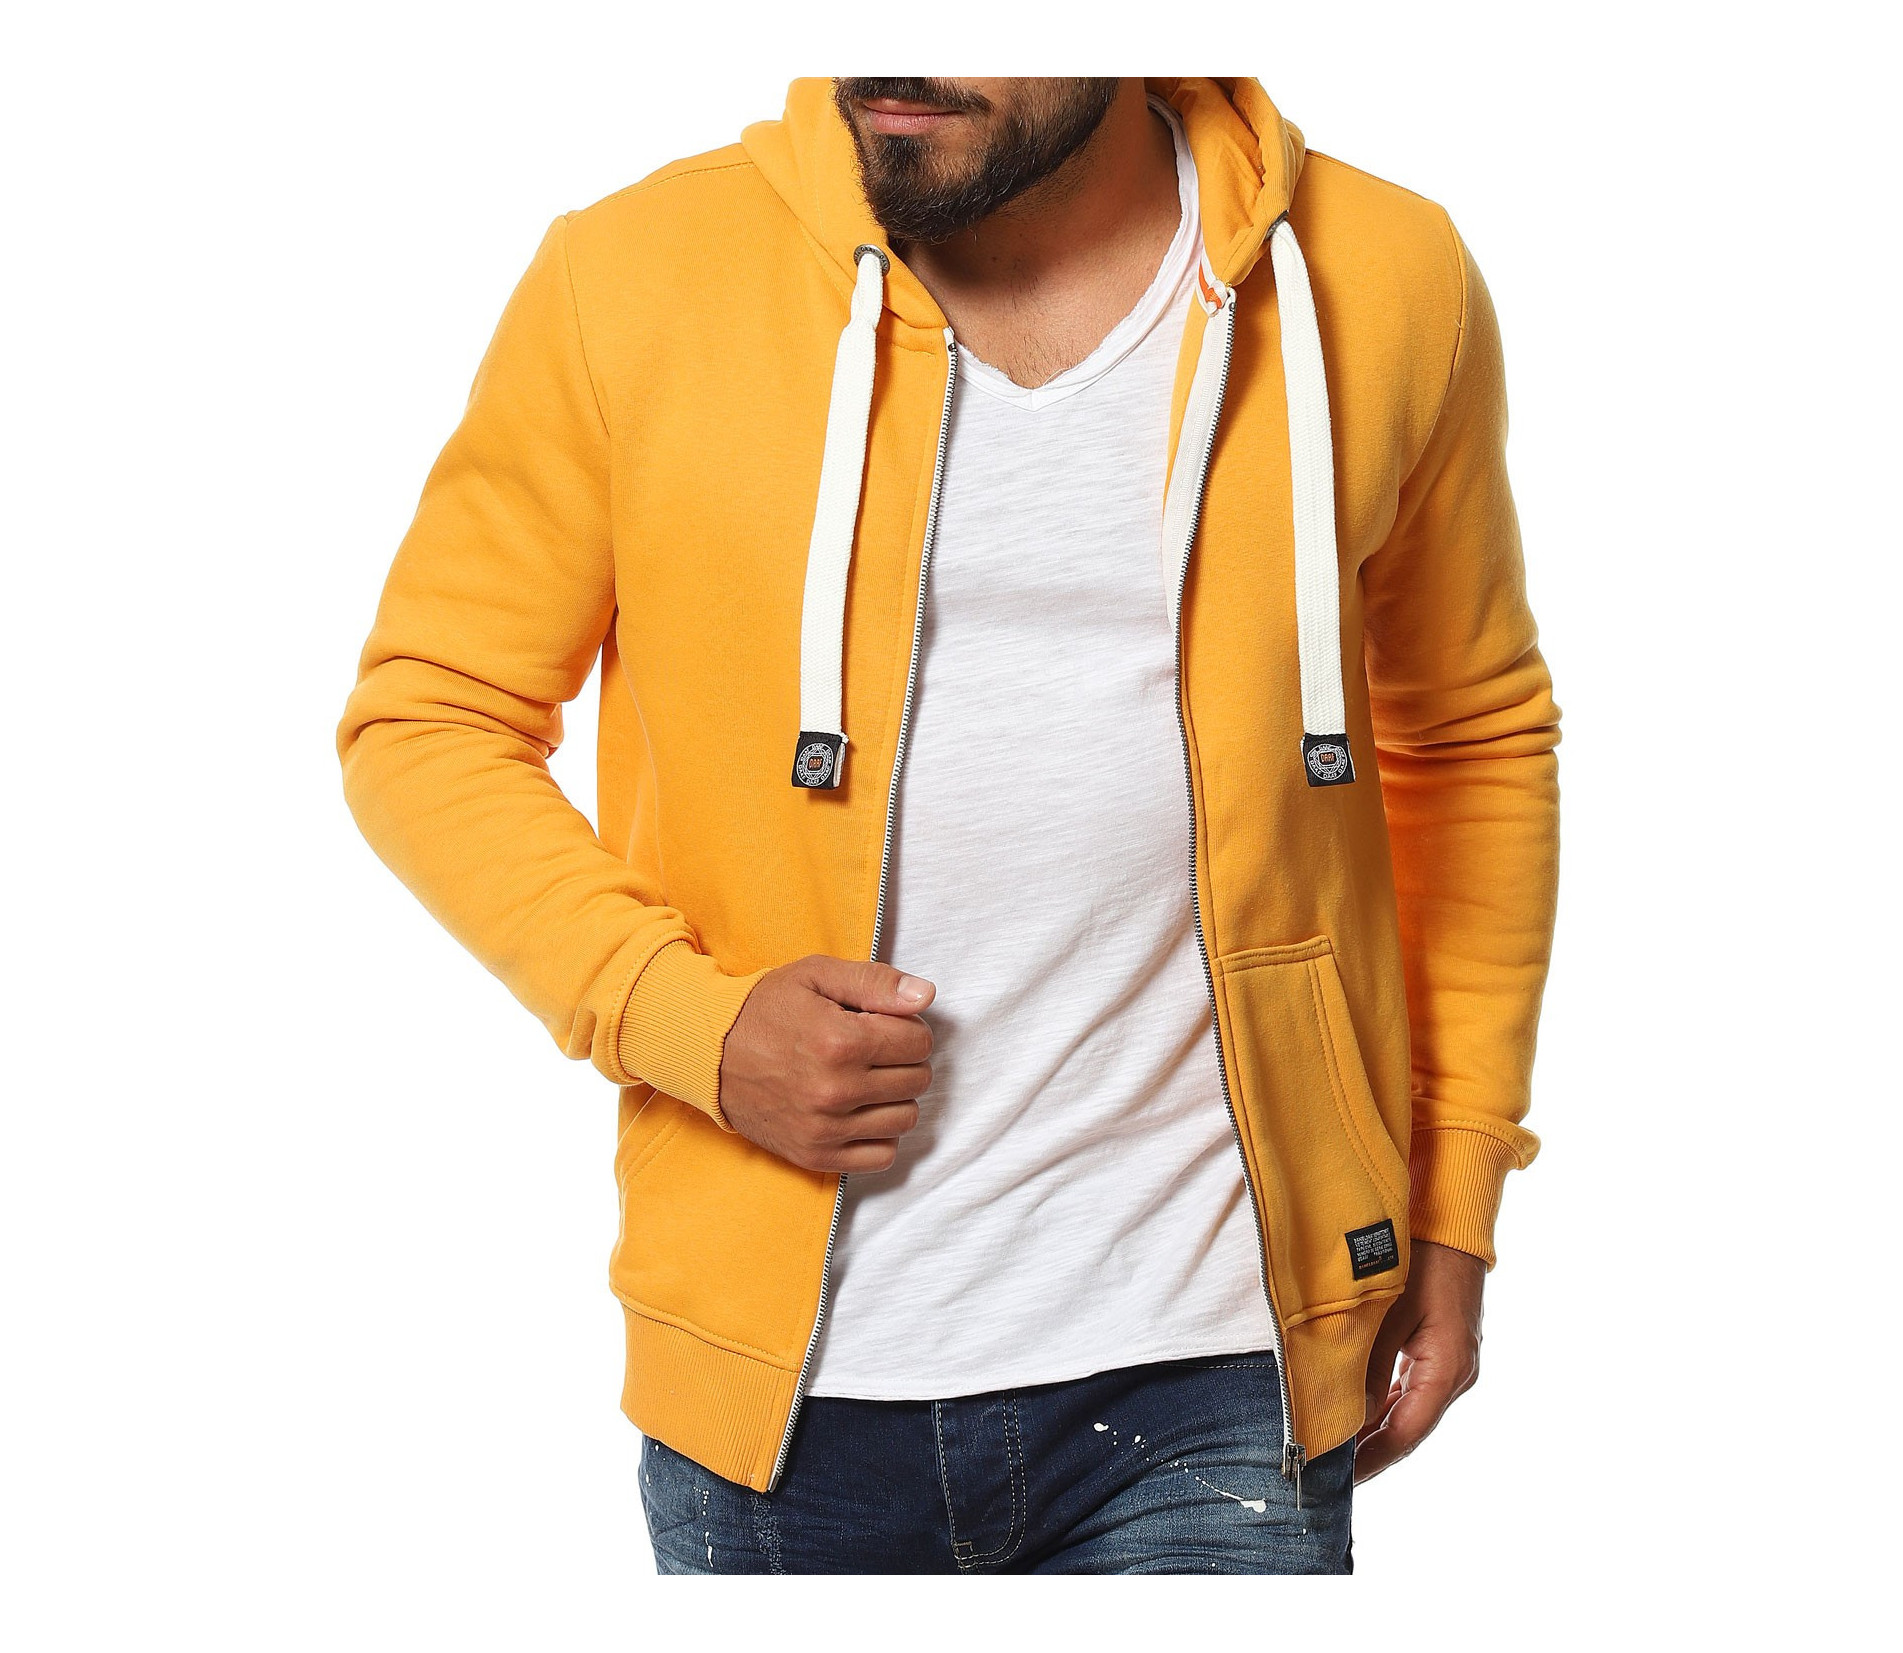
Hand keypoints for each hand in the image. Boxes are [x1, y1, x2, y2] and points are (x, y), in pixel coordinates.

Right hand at [717, 955, 935, 1172]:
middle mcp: (835, 1090)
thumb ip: (875, 982)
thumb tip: (925, 996)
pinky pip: (882, 1156)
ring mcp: (825, 1129)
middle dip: (903, 1059)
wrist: (708, 1053)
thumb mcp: (816, 975)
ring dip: (894, 1096)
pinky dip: (880, 1133)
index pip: (919, 1042)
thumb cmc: (765, 1009)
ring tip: (865, 1077)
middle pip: (917, 1080)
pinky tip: (859, 1109)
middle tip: (873, 1049)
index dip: (906, 1027)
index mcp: (840, 1041)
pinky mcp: (815, 1156)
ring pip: (905, 1118)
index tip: (882, 1024)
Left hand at [1354, 1238, 1485, 1481]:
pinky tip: (1355, 1413)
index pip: (1405, 1434)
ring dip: (1375, 1429)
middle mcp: (1455, 1375)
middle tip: (1329, 1473)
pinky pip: (1410, 1390)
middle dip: (1369, 1451)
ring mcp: (1451, 1365)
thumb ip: (1368, 1366)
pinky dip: (1383, 1404)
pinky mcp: (1441, 1351)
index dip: (1371, 1460)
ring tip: (1335, 1449)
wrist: (1451, 1224)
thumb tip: (1349, 1418)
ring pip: (1408, 1411)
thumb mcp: (1388, 1313)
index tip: (1339, 1482)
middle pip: (1408, 1428)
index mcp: (1446, 1370)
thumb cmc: (1419, 1260)